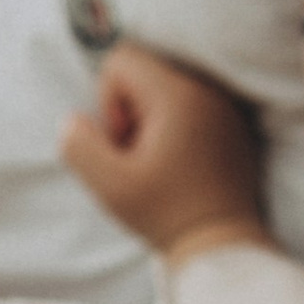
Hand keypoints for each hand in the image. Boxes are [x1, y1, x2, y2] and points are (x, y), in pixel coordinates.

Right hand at [61, 42, 268, 260]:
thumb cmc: (166, 214)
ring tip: (159, 161)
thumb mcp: (109, 185)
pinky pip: (188, 105)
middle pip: (143, 72)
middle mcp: (204, 90)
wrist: (222, 243)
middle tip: (139, 155)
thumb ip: (79, 145)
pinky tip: (179, 165)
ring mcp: (222, 105)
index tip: (124, 142)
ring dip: (150, 120)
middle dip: (129, 110)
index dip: (108, 101)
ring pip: (164, 88)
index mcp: (175, 96)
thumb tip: (73, 120)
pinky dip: (174, 128)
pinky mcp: (231, 123)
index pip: (121, 60)